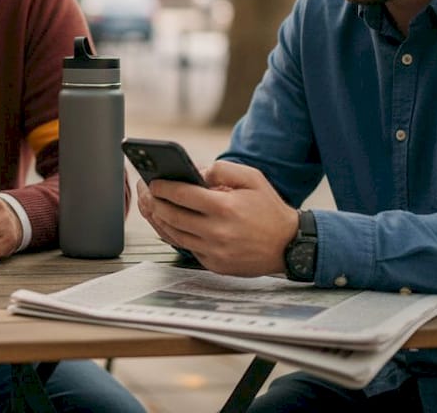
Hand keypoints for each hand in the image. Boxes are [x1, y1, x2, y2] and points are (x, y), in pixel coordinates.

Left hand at [138, 160, 297, 276]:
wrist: (290, 245)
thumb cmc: (269, 209)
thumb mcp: (252, 178)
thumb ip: (221, 170)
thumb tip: (194, 172)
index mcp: (224, 207)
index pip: (181, 195)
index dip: (162, 187)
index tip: (153, 182)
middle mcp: (217, 232)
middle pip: (171, 216)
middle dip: (154, 203)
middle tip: (147, 194)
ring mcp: (215, 251)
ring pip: (174, 235)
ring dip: (159, 220)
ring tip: (153, 208)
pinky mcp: (215, 265)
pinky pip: (187, 249)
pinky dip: (176, 236)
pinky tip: (170, 225)